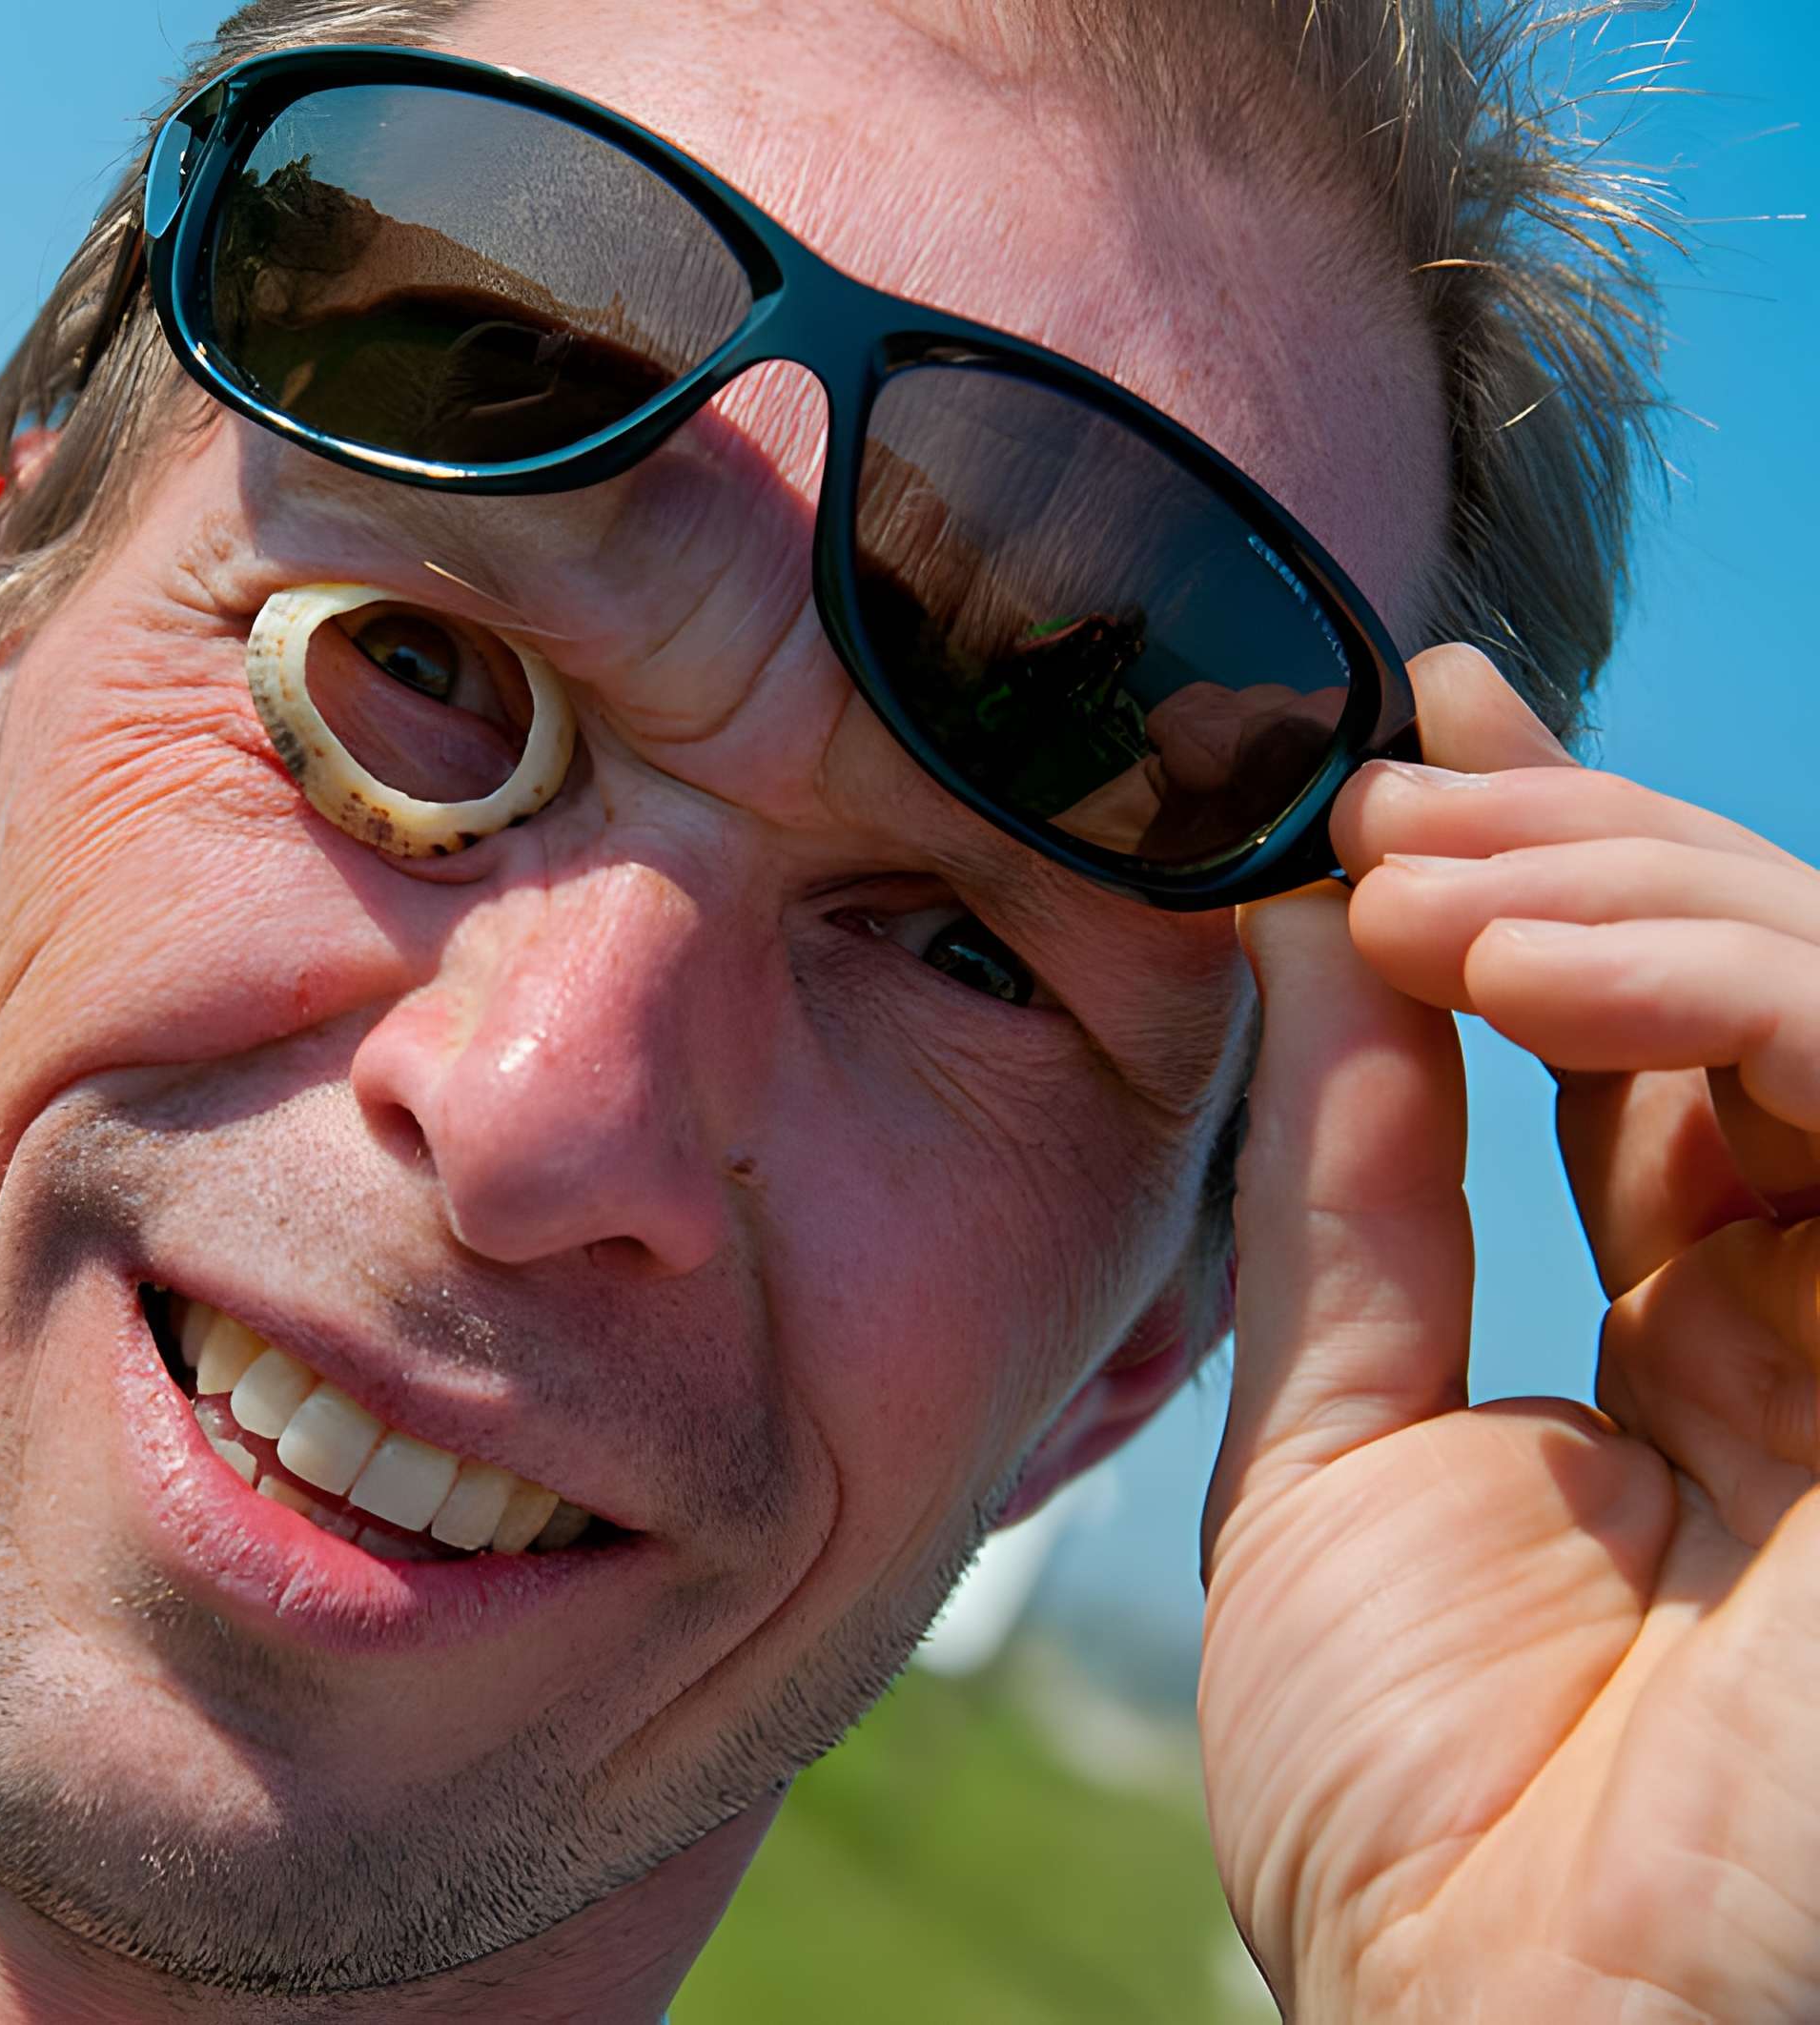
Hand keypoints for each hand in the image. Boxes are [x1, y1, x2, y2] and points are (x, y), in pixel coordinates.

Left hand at [1197, 642, 1819, 2021]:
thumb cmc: (1421, 1814)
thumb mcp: (1340, 1443)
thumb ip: (1350, 1189)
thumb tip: (1304, 931)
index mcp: (1708, 1361)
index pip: (1654, 1049)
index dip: (1544, 872)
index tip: (1397, 736)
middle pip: (1754, 990)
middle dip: (1568, 852)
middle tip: (1375, 791)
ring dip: (1628, 885)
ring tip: (1416, 868)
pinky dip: (1723, 980)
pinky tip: (1521, 960)